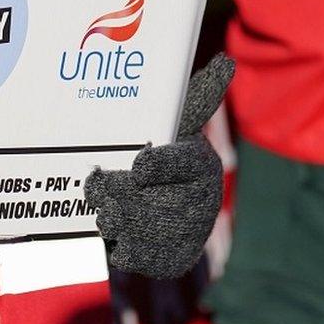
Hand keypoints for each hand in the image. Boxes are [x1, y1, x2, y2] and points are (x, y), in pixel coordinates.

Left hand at [86, 53, 234, 277]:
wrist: (171, 206)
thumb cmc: (168, 155)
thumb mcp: (177, 125)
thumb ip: (195, 97)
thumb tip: (225, 63)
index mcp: (200, 164)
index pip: (181, 164)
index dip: (159, 167)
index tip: (137, 166)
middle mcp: (201, 201)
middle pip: (157, 201)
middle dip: (121, 194)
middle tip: (97, 183)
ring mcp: (190, 234)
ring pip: (146, 231)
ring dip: (117, 220)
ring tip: (103, 208)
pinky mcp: (176, 259)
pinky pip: (147, 260)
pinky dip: (127, 251)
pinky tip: (117, 239)